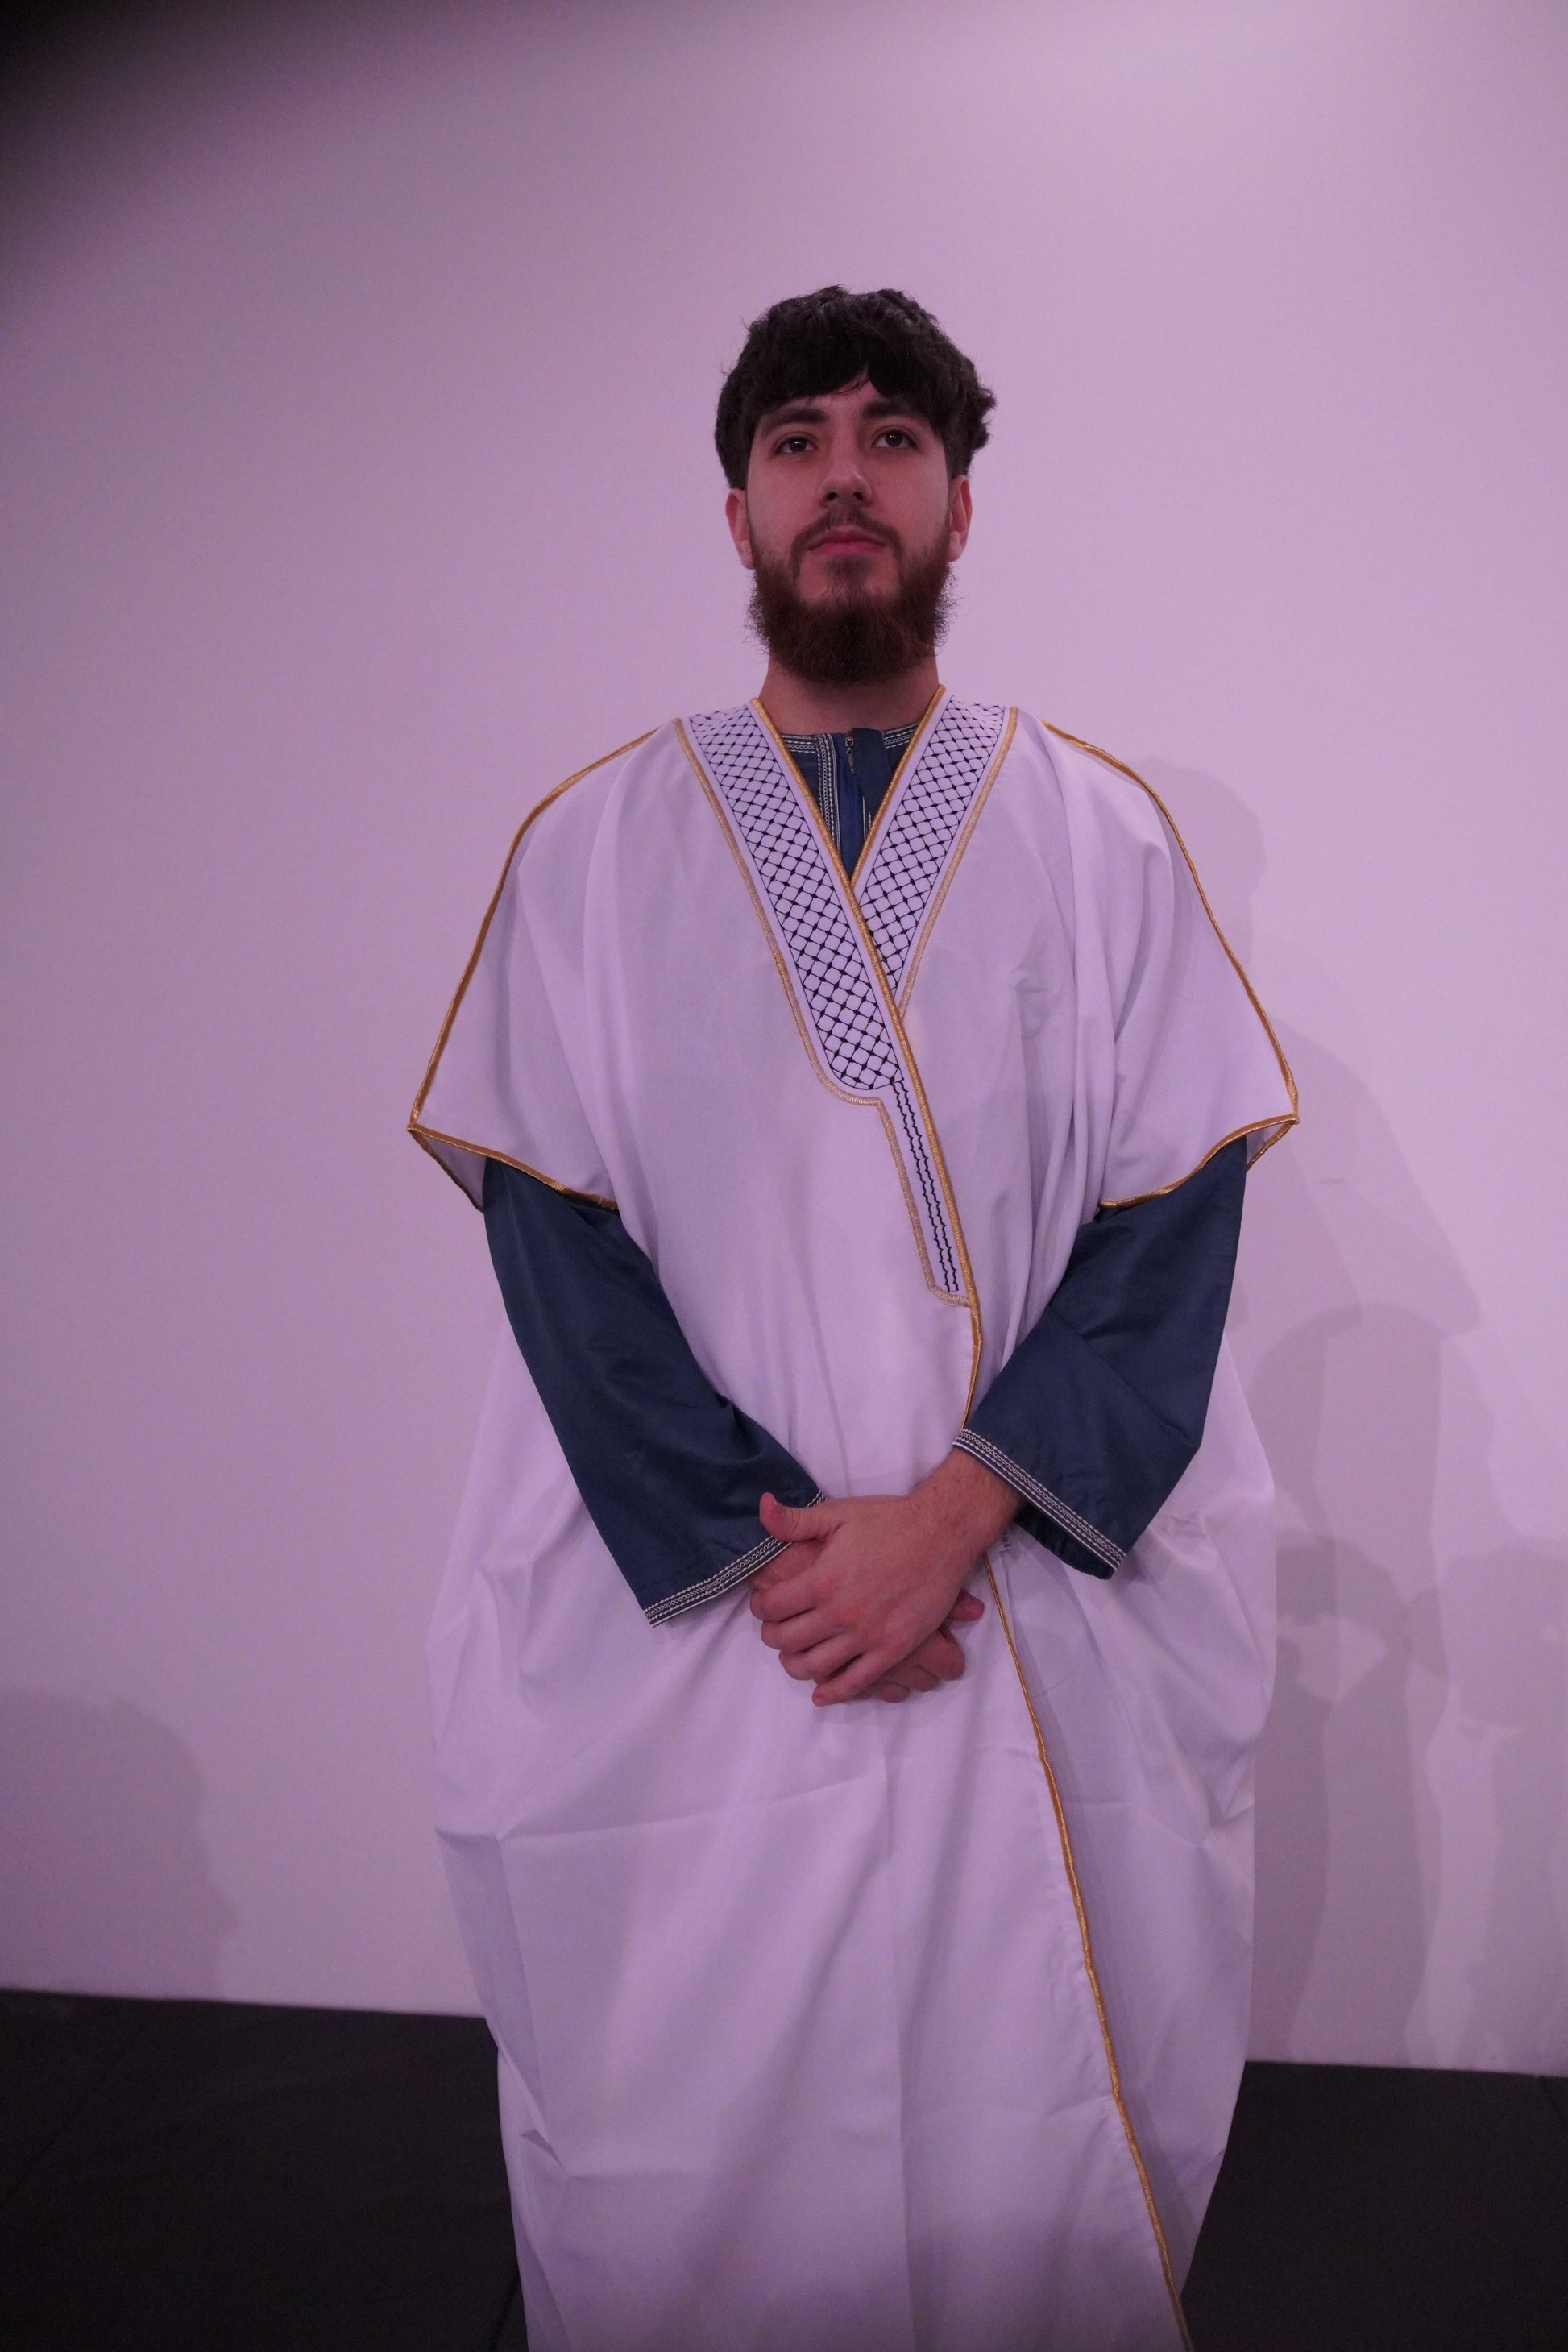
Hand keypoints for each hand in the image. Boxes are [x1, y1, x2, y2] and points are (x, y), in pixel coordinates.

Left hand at [749, 1530, 984, 1703]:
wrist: (942, 1533)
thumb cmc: (889, 1521)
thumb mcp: (838, 1513)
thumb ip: (795, 1519)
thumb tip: (762, 1507)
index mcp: (822, 1580)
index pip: (772, 1607)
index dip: (760, 1607)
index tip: (763, 1604)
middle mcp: (840, 1613)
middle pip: (787, 1640)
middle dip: (773, 1636)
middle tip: (775, 1630)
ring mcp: (867, 1635)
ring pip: (815, 1666)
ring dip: (795, 1665)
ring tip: (794, 1655)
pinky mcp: (893, 1649)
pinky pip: (856, 1681)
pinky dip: (833, 1692)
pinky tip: (821, 1694)